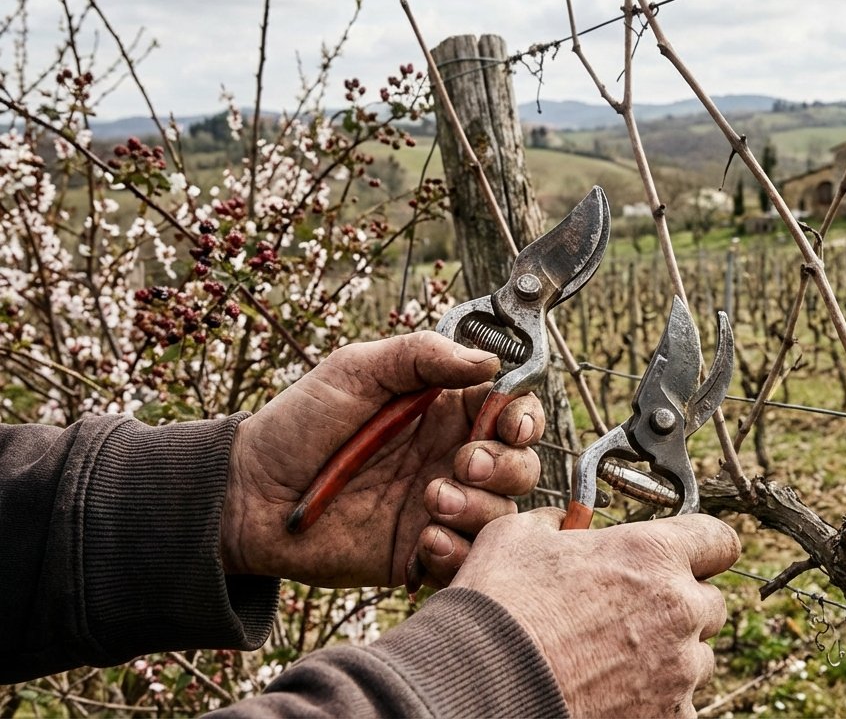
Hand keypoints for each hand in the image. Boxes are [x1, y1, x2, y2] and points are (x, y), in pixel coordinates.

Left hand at [220, 332, 545, 587]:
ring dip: (478, 508)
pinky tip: (422, 539)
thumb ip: (422, 355)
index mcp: (445, 410)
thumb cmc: (298, 425)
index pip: (513, 410)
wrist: (250, 497)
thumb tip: (489, 360)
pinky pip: (469, 560)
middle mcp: (451, 458)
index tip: (509, 424)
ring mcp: (441, 507)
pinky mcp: (422, 553)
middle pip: (521, 465)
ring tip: (430, 502)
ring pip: (502, 515)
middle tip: (461, 464)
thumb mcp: (355, 370)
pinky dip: (458, 552)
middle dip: (504, 466)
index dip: (525, 417)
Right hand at [452, 509, 740, 717]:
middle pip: (710, 603)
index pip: (719, 540)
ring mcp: (678, 670)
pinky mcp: (668, 717)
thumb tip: (561, 523)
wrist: (480, 686)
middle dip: (679, 606)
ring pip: (696, 658)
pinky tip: (611, 695)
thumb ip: (556, 524)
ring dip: (667, 656)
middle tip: (631, 615)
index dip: (703, 547)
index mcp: (651, 554)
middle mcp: (678, 609)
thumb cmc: (496, 608)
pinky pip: (679, 705)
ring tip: (612, 662)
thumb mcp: (516, 538)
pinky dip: (655, 701)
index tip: (687, 557)